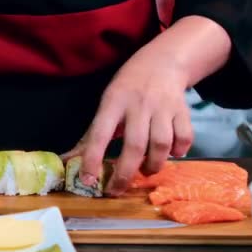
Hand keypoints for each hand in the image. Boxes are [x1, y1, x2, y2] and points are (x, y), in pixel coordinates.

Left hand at [62, 45, 192, 195]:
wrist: (161, 62)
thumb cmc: (127, 89)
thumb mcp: (106, 105)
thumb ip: (91, 136)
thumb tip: (67, 161)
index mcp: (113, 102)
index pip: (100, 133)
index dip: (92, 158)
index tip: (88, 179)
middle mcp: (139, 104)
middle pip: (135, 145)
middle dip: (125, 173)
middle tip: (116, 189)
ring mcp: (163, 107)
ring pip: (162, 144)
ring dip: (153, 165)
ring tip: (144, 170)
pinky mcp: (183, 110)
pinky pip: (184, 137)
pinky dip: (179, 151)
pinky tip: (170, 154)